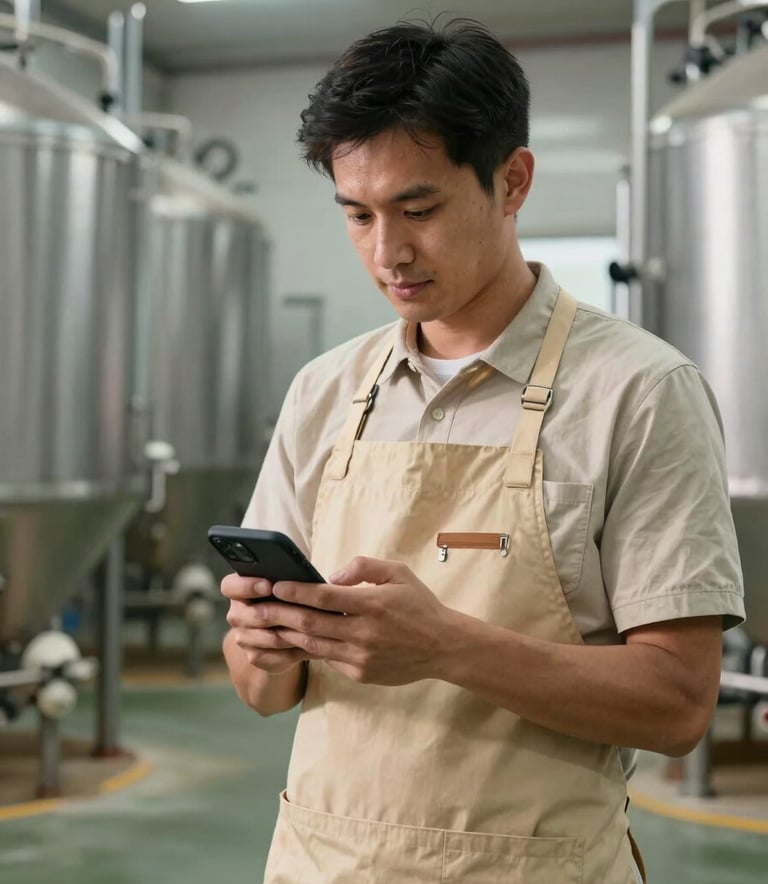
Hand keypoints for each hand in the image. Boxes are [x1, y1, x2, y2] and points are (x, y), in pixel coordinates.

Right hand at [221, 574, 314, 673]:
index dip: (246, 586)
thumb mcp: (289, 576)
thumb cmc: (290, 593)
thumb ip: (288, 568)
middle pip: (246, 615)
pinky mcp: (255, 656)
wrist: (286, 625)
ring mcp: (243, 637)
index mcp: (238, 589)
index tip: (269, 585)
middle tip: (297, 610)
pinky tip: (312, 645)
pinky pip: (273, 656)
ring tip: (313, 628)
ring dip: (289, 633)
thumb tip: (304, 563)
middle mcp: (237, 613)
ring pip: (265, 637)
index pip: (230, 586)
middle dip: (274, 612)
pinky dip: (293, 651)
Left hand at [267, 557, 456, 685]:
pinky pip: (328, 659)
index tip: (276, 585)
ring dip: (287, 635)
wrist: (443, 647)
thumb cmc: (419, 605)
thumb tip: (332, 576)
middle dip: (280, 614)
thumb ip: (364, 567)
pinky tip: (293, 641)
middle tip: (257, 608)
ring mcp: (360, 657)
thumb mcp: (398, 573)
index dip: (296, 591)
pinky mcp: (360, 674)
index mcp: (372, 605)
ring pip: (313, 646)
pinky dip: (309, 649)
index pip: (324, 597)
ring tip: (266, 625)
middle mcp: (363, 633)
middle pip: (310, 624)